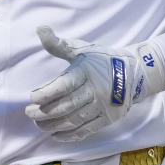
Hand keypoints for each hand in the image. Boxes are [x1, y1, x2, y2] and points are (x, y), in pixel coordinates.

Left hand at [25, 26, 164, 141]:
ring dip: (53, 125)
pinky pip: (86, 130)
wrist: (135, 72)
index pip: (63, 85)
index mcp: (86, 72)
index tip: (32, 97)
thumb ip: (58, 45)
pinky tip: (55, 135)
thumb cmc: (102, 60)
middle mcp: (95, 90)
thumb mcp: (81, 49)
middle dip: (44, 113)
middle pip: (66, 106)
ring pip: (74, 120)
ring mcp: (103, 106)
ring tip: (39, 124)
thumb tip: (40, 29)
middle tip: (29, 113)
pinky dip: (69, 135)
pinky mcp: (108, 118)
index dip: (45, 93)